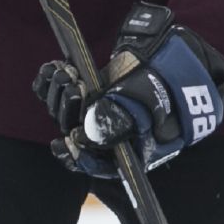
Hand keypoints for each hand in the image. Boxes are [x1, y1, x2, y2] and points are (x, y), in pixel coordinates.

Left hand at [30, 2, 223, 178]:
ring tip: (66, 73)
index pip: (94, 163)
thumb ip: (122, 120)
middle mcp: (103, 134)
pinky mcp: (82, 90)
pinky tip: (51, 69)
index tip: (66, 143)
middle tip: (73, 87)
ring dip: (60, 92)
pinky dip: (49, 81)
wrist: (174, 60)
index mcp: (122, 150)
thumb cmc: (170, 89)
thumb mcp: (152, 106)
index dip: (76, 156)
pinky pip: (55, 92)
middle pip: (73, 133)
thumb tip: (88, 135)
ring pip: (62, 111)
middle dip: (68, 111)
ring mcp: (91, 111)